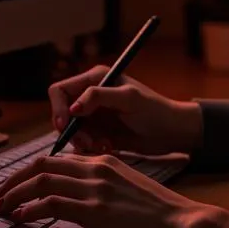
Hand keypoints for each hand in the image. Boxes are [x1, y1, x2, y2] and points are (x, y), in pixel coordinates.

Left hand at [0, 151, 208, 227]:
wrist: (179, 221)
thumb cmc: (157, 211)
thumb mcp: (126, 186)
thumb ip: (102, 184)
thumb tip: (78, 196)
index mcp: (104, 160)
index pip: (57, 158)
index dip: (32, 171)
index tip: (17, 185)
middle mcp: (96, 167)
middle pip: (43, 164)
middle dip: (15, 179)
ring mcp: (94, 187)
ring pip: (41, 181)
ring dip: (15, 194)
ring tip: (0, 206)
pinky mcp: (93, 209)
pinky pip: (51, 204)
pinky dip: (30, 209)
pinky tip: (20, 217)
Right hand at [49, 64, 201, 156]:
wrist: (171, 132)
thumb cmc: (154, 110)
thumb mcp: (129, 99)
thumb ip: (99, 97)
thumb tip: (72, 107)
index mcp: (95, 79)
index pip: (59, 90)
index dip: (58, 108)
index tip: (66, 126)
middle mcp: (90, 95)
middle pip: (62, 114)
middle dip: (73, 131)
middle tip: (90, 143)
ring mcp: (94, 115)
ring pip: (71, 132)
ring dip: (83, 142)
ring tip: (105, 145)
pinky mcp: (99, 132)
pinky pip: (82, 143)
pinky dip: (91, 148)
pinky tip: (109, 147)